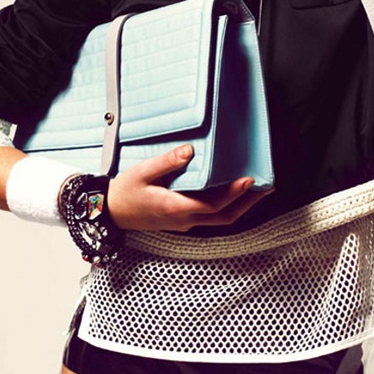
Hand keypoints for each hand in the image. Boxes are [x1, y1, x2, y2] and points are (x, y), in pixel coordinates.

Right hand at [107, 144, 270, 232]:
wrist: (108, 212)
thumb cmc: (124, 192)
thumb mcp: (142, 172)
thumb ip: (167, 161)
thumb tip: (190, 150)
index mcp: (175, 208)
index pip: (212, 205)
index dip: (233, 195)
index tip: (249, 181)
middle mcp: (183, 219)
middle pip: (223, 218)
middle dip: (247, 204)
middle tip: (265, 188)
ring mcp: (182, 223)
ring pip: (218, 220)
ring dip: (239, 207)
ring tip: (255, 191)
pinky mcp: (180, 220)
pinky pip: (209, 217)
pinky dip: (225, 207)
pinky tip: (230, 194)